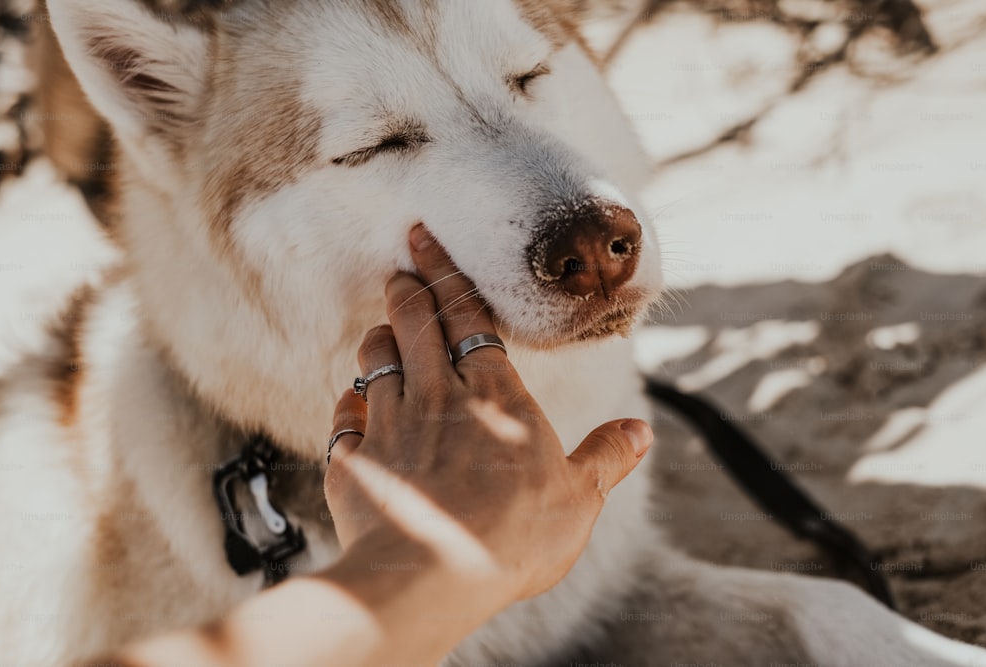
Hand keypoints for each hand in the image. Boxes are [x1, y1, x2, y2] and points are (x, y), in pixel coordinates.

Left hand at [324, 224, 652, 607]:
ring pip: (375, 360)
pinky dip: (349, 406)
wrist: (431, 576)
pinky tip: (352, 407)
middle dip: (408, 287)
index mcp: (494, 393)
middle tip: (402, 264)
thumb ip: (606, 458)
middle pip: (416, 323)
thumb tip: (641, 431)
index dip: (448, 274)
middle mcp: (436, 395)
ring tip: (382, 328)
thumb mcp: (579, 498)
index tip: (426, 240)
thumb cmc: (515, 536)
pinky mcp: (353, 461)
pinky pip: (344, 419)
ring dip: (379, 338)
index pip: (468, 316)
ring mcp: (388, 424)